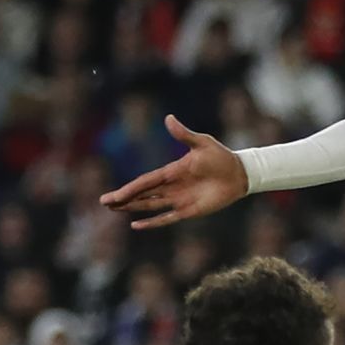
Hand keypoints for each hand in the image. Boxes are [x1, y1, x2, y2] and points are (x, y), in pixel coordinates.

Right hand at [100, 115, 248, 228]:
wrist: (239, 173)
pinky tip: (136, 225)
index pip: (145, 182)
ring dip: (133, 208)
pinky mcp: (190, 211)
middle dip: (124, 199)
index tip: (113, 194)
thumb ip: (184, 134)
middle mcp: (171, 187)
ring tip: (114, 209)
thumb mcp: (201, 143)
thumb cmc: (221, 156)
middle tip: (104, 202)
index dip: (128, 188)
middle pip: (142, 194)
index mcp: (171, 171)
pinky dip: (153, 222)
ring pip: (150, 205)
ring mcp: (179, 200)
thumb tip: (168, 118)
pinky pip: (168, 218)